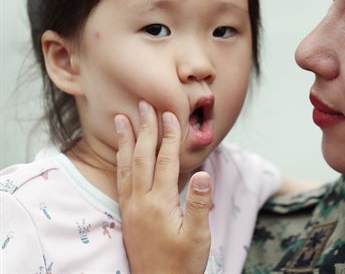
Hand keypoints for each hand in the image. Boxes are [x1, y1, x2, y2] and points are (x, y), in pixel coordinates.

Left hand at [115, 100, 211, 273]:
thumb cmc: (182, 264)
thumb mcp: (198, 236)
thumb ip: (200, 204)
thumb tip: (204, 174)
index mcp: (160, 204)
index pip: (165, 161)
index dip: (168, 136)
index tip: (169, 113)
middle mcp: (141, 202)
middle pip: (141, 157)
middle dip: (144, 129)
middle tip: (144, 105)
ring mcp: (131, 208)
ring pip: (126, 166)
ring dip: (125, 141)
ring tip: (121, 119)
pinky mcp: (128, 214)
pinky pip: (121, 180)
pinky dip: (121, 160)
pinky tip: (122, 153)